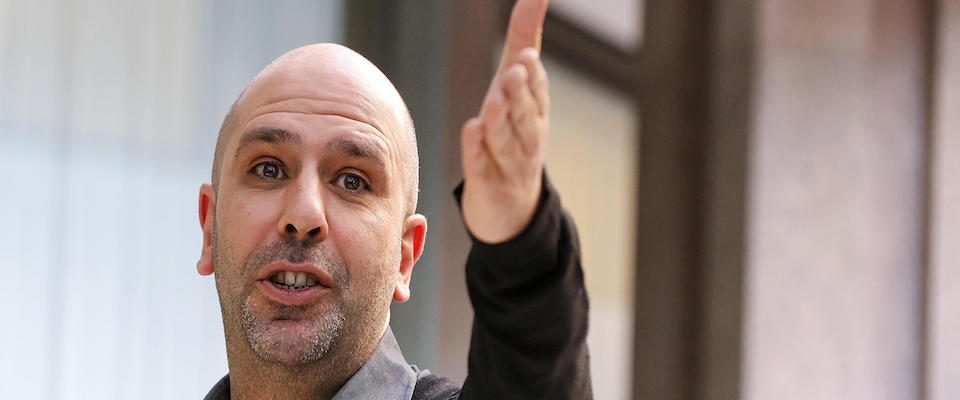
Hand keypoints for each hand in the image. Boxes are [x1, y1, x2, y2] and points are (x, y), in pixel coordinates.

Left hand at [460, 0, 550, 243]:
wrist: (511, 206)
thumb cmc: (514, 132)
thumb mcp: (518, 85)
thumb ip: (525, 38)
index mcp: (536, 111)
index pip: (537, 92)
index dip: (532, 76)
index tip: (526, 56)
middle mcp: (527, 136)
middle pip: (526, 115)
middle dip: (521, 94)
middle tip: (514, 72)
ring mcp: (509, 162)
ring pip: (506, 141)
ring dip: (501, 120)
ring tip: (493, 101)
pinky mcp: (488, 183)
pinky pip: (482, 166)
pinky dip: (477, 150)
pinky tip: (471, 131)